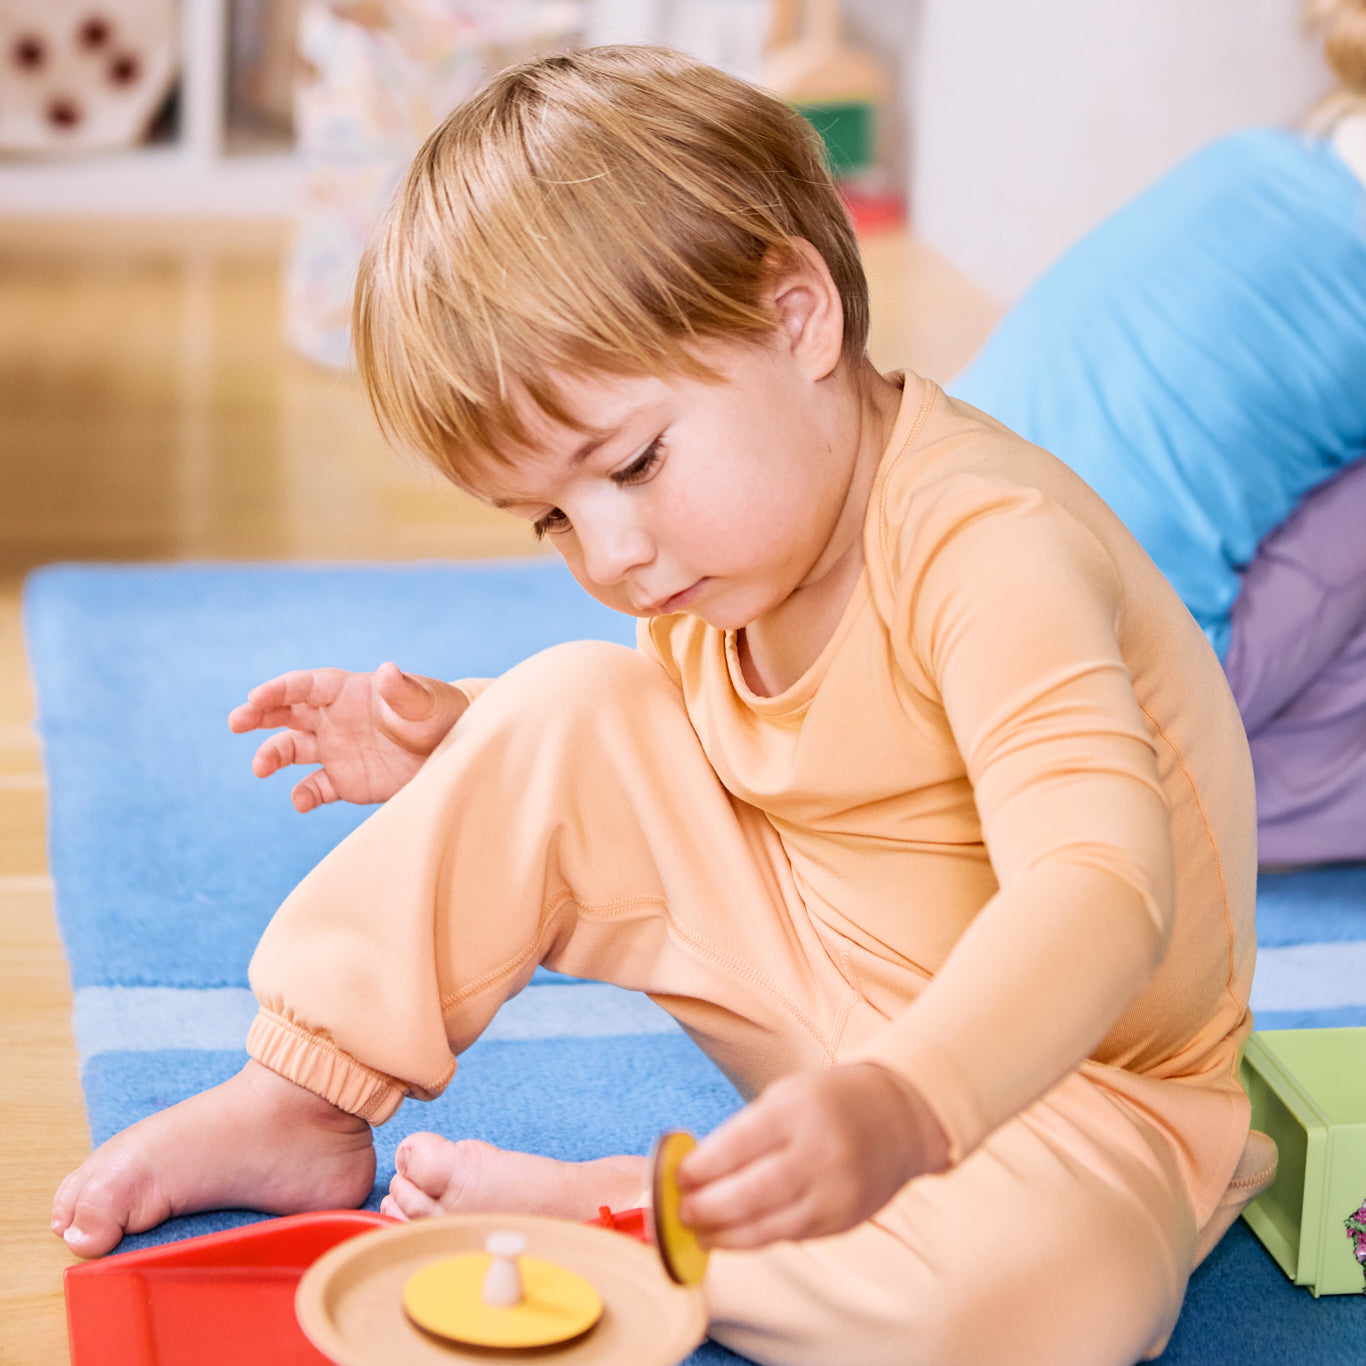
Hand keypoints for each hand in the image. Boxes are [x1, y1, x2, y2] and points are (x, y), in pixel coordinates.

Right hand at [227, 662, 468, 810]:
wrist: (458, 750)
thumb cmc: (441, 715)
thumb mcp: (425, 702)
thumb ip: (403, 691)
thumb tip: (387, 671)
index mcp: (350, 691)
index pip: (306, 685)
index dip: (280, 689)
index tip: (256, 697)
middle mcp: (335, 718)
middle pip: (286, 713)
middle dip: (258, 715)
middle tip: (236, 721)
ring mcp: (337, 750)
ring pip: (292, 750)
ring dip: (272, 756)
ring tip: (260, 767)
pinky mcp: (346, 781)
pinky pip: (316, 788)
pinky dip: (304, 795)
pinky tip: (301, 802)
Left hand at [675, 1062, 948, 1249]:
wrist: (899, 1119)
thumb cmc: (828, 1102)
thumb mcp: (786, 1096)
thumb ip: (745, 1132)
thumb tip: (695, 1173)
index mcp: (800, 1110)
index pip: (739, 1144)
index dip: (702, 1166)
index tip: (676, 1176)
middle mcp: (820, 1152)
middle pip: (750, 1192)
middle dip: (706, 1207)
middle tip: (678, 1211)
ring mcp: (835, 1192)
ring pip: (767, 1225)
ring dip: (724, 1234)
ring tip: (696, 1231)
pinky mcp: (842, 1221)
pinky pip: (788, 1236)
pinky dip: (754, 1239)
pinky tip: (729, 1236)